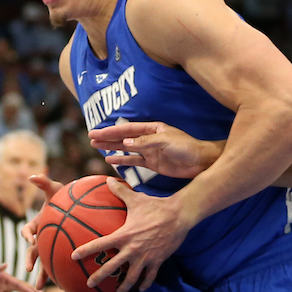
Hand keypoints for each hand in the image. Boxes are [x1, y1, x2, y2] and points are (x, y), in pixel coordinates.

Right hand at [21, 174, 63, 289]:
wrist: (75, 206)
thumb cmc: (62, 196)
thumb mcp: (54, 188)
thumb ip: (44, 182)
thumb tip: (32, 176)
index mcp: (37, 224)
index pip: (27, 230)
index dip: (27, 234)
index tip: (30, 239)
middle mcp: (40, 237)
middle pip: (32, 250)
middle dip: (30, 260)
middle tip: (28, 269)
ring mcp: (49, 246)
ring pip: (43, 262)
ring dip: (40, 274)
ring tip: (39, 287)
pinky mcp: (59, 252)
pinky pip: (57, 264)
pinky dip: (58, 274)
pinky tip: (64, 286)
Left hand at [71, 178, 191, 291]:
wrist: (179, 215)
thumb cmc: (156, 206)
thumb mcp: (136, 199)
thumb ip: (120, 191)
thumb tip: (108, 180)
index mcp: (124, 235)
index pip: (100, 244)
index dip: (85, 250)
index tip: (73, 256)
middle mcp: (132, 249)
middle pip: (112, 267)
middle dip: (99, 276)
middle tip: (89, 283)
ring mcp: (145, 257)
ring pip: (132, 277)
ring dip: (124, 286)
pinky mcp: (158, 261)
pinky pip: (150, 276)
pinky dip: (145, 283)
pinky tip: (141, 288)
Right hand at [88, 122, 222, 179]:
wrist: (200, 162)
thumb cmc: (186, 147)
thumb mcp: (165, 141)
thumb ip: (145, 143)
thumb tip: (125, 143)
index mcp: (153, 128)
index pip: (127, 129)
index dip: (111, 130)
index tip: (97, 131)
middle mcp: (149, 138)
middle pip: (124, 137)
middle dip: (107, 137)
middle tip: (90, 137)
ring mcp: (150, 151)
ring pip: (126, 149)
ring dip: (112, 148)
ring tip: (96, 147)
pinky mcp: (153, 163)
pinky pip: (133, 161)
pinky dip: (122, 161)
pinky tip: (110, 160)